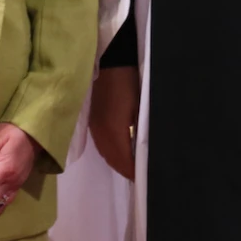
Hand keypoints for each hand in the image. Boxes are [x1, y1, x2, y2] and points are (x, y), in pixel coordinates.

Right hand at [89, 66, 138, 180]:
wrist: (109, 60)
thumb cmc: (129, 81)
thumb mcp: (140, 106)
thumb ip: (142, 131)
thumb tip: (147, 150)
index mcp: (113, 131)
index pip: (124, 161)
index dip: (134, 172)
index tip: (147, 179)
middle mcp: (101, 134)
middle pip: (114, 161)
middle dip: (126, 170)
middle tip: (142, 177)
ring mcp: (95, 128)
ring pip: (106, 154)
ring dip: (118, 163)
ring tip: (133, 168)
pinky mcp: (93, 121)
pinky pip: (101, 145)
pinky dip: (111, 153)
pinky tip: (121, 153)